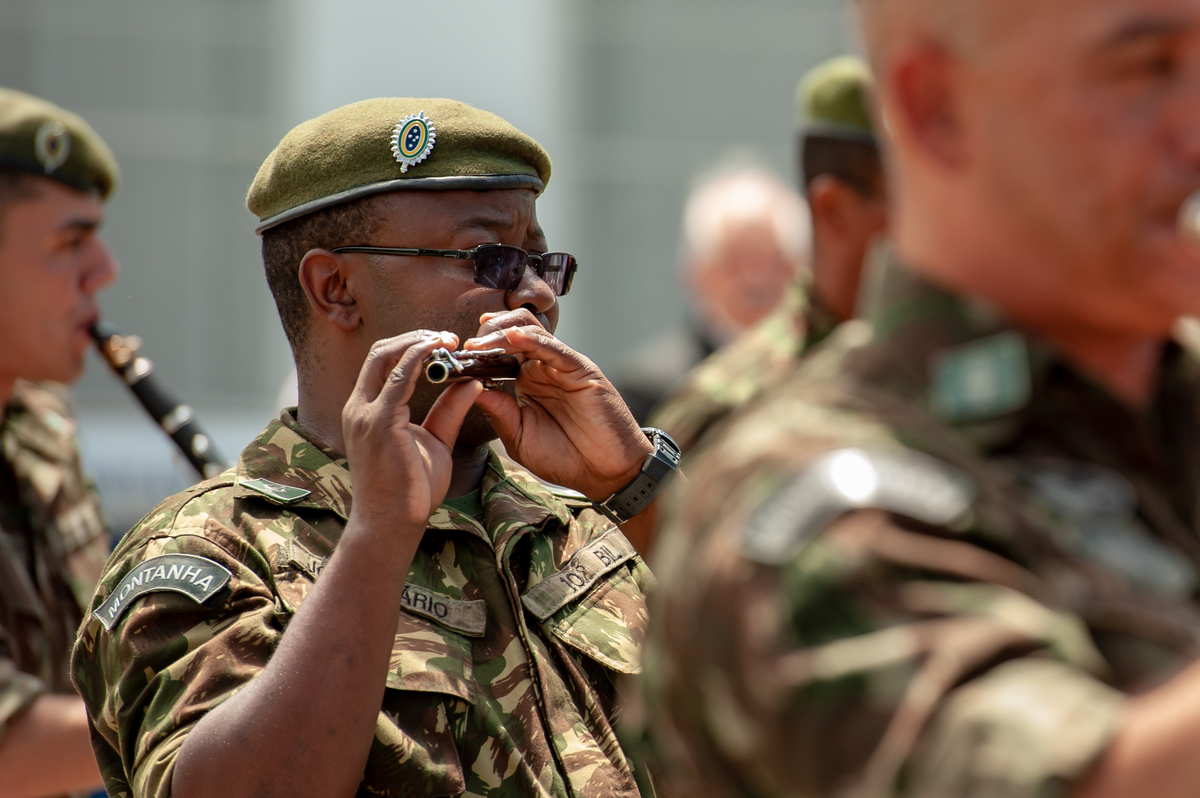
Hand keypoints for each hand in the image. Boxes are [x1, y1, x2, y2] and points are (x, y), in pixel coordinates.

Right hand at [342, 331, 483, 531]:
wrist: (393, 523)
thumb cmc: (410, 490)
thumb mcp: (435, 441)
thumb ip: (449, 410)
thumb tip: (470, 382)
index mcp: (366, 411)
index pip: (381, 363)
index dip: (410, 346)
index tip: (443, 343)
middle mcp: (359, 407)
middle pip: (379, 352)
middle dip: (414, 337)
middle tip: (447, 336)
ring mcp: (365, 413)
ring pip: (387, 356)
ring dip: (419, 342)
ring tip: (448, 339)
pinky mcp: (379, 422)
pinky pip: (399, 377)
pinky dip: (420, 358)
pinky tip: (441, 353)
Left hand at [463, 310, 651, 499]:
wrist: (605, 473)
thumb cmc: (565, 458)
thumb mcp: (519, 437)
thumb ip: (498, 411)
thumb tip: (469, 387)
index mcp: (525, 383)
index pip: (497, 354)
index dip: (475, 352)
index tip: (452, 358)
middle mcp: (541, 369)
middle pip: (510, 333)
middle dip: (485, 335)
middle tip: (465, 347)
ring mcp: (560, 367)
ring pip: (530, 332)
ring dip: (502, 332)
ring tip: (481, 342)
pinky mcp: (580, 369)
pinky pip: (554, 349)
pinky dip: (533, 340)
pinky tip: (513, 338)